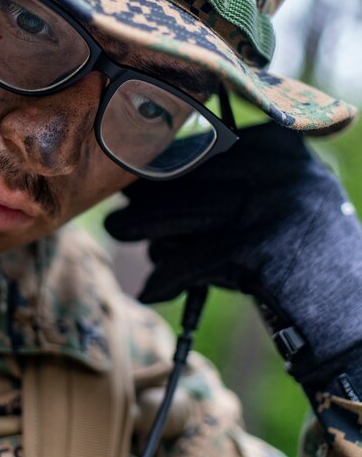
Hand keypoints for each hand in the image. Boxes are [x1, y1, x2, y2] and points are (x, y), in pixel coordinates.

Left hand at [105, 123, 361, 396]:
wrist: (349, 314)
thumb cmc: (303, 257)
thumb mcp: (275, 203)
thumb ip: (230, 181)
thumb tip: (153, 179)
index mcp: (283, 143)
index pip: (208, 143)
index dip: (166, 161)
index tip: (134, 174)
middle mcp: (281, 166)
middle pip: (192, 175)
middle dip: (150, 197)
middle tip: (118, 209)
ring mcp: (274, 202)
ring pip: (186, 211)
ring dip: (144, 226)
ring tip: (119, 231)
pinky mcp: (261, 245)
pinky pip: (195, 258)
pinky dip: (169, 276)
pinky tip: (151, 290)